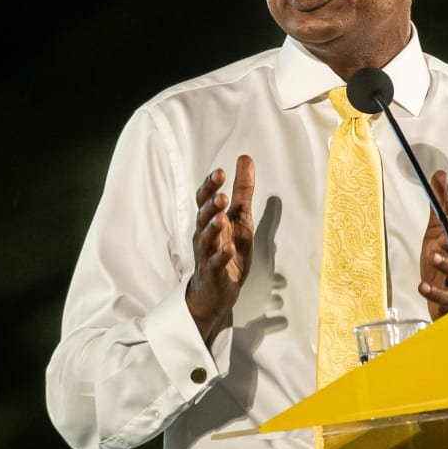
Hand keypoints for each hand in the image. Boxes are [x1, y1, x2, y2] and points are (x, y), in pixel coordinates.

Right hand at [186, 155, 254, 344]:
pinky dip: (222, 255)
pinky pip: (215, 263)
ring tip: (222, 218)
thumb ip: (242, 190)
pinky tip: (229, 249)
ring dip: (213, 227)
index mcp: (210, 219)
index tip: (220, 173)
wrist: (218, 290)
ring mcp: (207, 253)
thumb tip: (245, 158)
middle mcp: (204, 234)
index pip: (204, 198)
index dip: (210, 185)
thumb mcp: (240, 217)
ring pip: (206, 238)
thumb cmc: (227, 248)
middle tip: (221, 195)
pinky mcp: (214, 272)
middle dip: (211, 205)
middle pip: (203, 215)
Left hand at [418, 169, 447, 320]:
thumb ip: (438, 206)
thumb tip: (440, 175)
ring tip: (433, 255)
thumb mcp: (436, 231)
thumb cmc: (442, 264)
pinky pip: (445, 296)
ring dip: (446, 262)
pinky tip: (422, 286)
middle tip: (445, 229)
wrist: (442, 299)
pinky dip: (434, 291)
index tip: (447, 202)